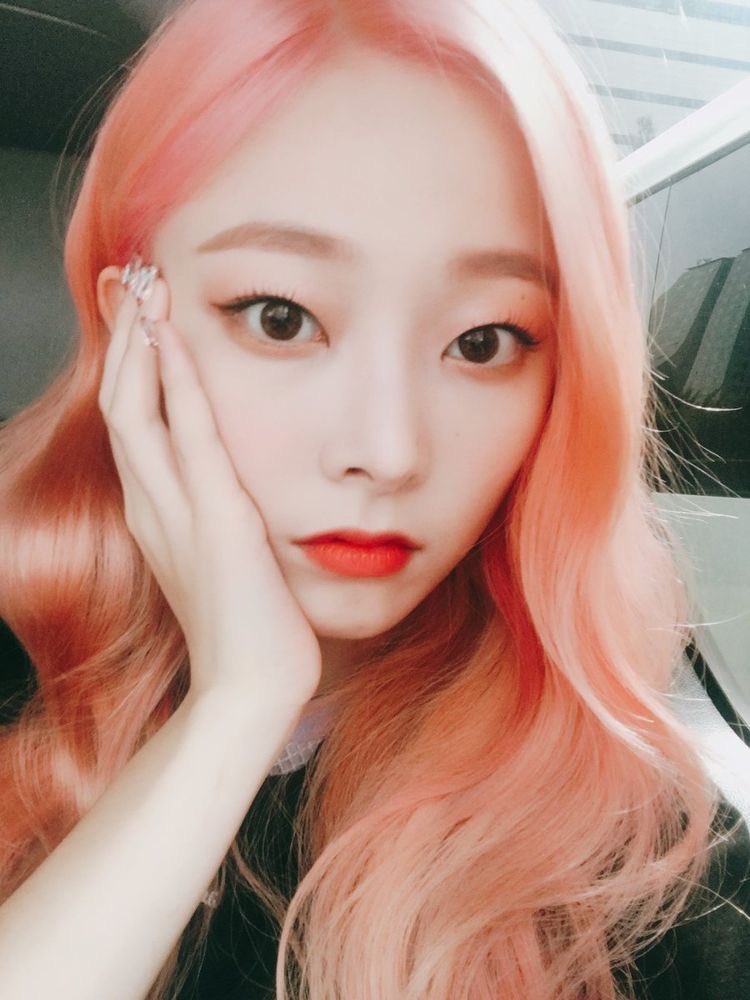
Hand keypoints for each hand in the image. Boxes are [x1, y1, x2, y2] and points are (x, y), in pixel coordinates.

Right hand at [97, 270, 321, 709]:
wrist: (252, 687)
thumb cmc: (250, 628)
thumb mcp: (224, 561)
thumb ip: (218, 519)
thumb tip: (231, 489)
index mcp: (157, 514)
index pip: (133, 422)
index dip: (131, 364)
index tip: (139, 314)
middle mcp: (153, 506)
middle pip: (122, 403)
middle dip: (124, 339)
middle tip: (131, 279)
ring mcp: (176, 513)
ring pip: (138, 410)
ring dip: (140, 346)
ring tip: (143, 289)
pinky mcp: (215, 521)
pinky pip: (189, 439)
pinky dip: (177, 386)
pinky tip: (175, 341)